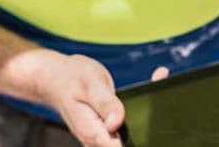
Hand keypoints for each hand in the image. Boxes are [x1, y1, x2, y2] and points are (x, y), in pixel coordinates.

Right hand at [36, 55, 170, 146]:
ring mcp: (103, 136)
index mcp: (92, 132)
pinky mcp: (108, 130)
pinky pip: (126, 125)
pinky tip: (156, 81)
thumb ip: (105, 103)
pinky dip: (142, 108)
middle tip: (162, 91)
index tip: (154, 126)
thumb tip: (117, 123)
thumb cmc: (71, 78)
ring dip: (148, 114)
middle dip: (148, 125)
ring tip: (161, 79)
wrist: (56, 79)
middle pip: (129, 143)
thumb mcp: (89, 84)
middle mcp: (97, 139)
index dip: (137, 141)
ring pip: (130, 134)